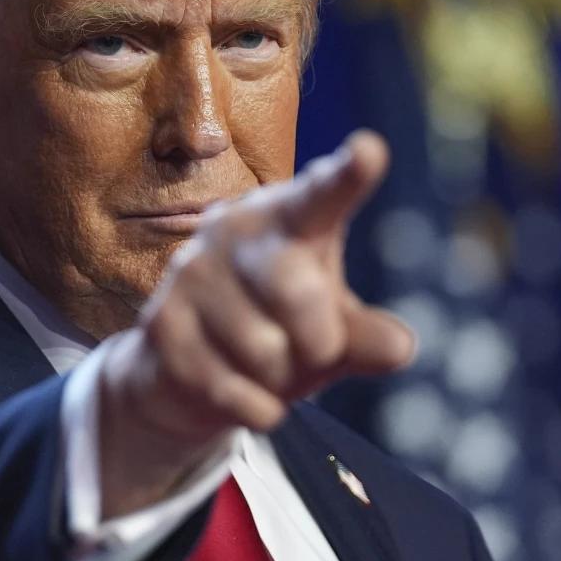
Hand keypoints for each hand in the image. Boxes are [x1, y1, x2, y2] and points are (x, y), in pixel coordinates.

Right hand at [96, 130, 415, 517]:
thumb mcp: (333, 333)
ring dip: (280, 378)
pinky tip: (243, 393)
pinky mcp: (161, 324)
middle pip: (297, 290)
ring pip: (265, 350)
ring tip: (262, 363)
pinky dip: (256, 408)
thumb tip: (399, 346)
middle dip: (319, 341)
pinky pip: (232, 388)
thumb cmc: (280, 335)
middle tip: (313, 350)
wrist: (185, 376)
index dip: (347, 177)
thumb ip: (367, 336)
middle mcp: (235, 229)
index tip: (369, 152)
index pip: (322, 196)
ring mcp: (190, 272)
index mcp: (289, 216)